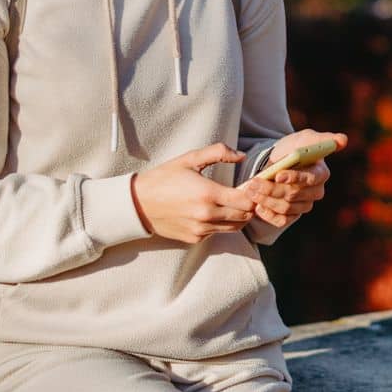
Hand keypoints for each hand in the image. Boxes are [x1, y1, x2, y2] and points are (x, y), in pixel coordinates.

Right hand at [131, 144, 254, 244]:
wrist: (138, 203)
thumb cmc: (164, 178)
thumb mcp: (190, 159)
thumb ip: (218, 152)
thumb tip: (241, 155)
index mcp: (208, 194)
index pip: (246, 201)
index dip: (253, 194)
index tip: (250, 186)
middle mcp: (206, 215)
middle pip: (244, 217)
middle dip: (249, 206)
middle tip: (245, 194)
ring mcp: (201, 229)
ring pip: (234, 228)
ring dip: (238, 216)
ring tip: (233, 202)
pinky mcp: (195, 238)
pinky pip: (218, 232)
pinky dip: (222, 223)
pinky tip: (213, 211)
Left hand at [243, 131, 347, 230]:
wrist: (278, 161)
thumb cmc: (294, 148)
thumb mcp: (305, 138)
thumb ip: (322, 139)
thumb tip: (342, 140)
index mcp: (321, 173)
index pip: (310, 179)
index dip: (294, 178)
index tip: (278, 174)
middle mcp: (316, 192)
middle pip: (294, 195)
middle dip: (271, 189)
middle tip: (253, 183)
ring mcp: (305, 205)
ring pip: (286, 207)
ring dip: (265, 200)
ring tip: (251, 190)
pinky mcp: (293, 215)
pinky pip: (282, 220)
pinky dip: (268, 214)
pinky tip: (257, 206)